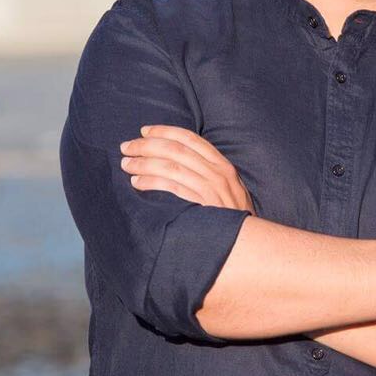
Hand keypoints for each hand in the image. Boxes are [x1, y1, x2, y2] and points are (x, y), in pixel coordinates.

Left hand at [119, 125, 255, 213]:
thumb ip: (207, 175)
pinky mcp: (203, 205)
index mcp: (223, 165)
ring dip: (144, 163)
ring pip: (170, 166)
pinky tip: (138, 182)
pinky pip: (171, 187)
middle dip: (146, 145)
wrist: (249, 244)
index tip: (144, 131)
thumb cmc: (232, 218)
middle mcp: (218, 173)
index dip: (164, 131)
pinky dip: (151, 182)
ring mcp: (211, 189)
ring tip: (127, 165)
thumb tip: (175, 162)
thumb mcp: (227, 190)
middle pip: (175, 149)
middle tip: (126, 148)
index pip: (190, 139)